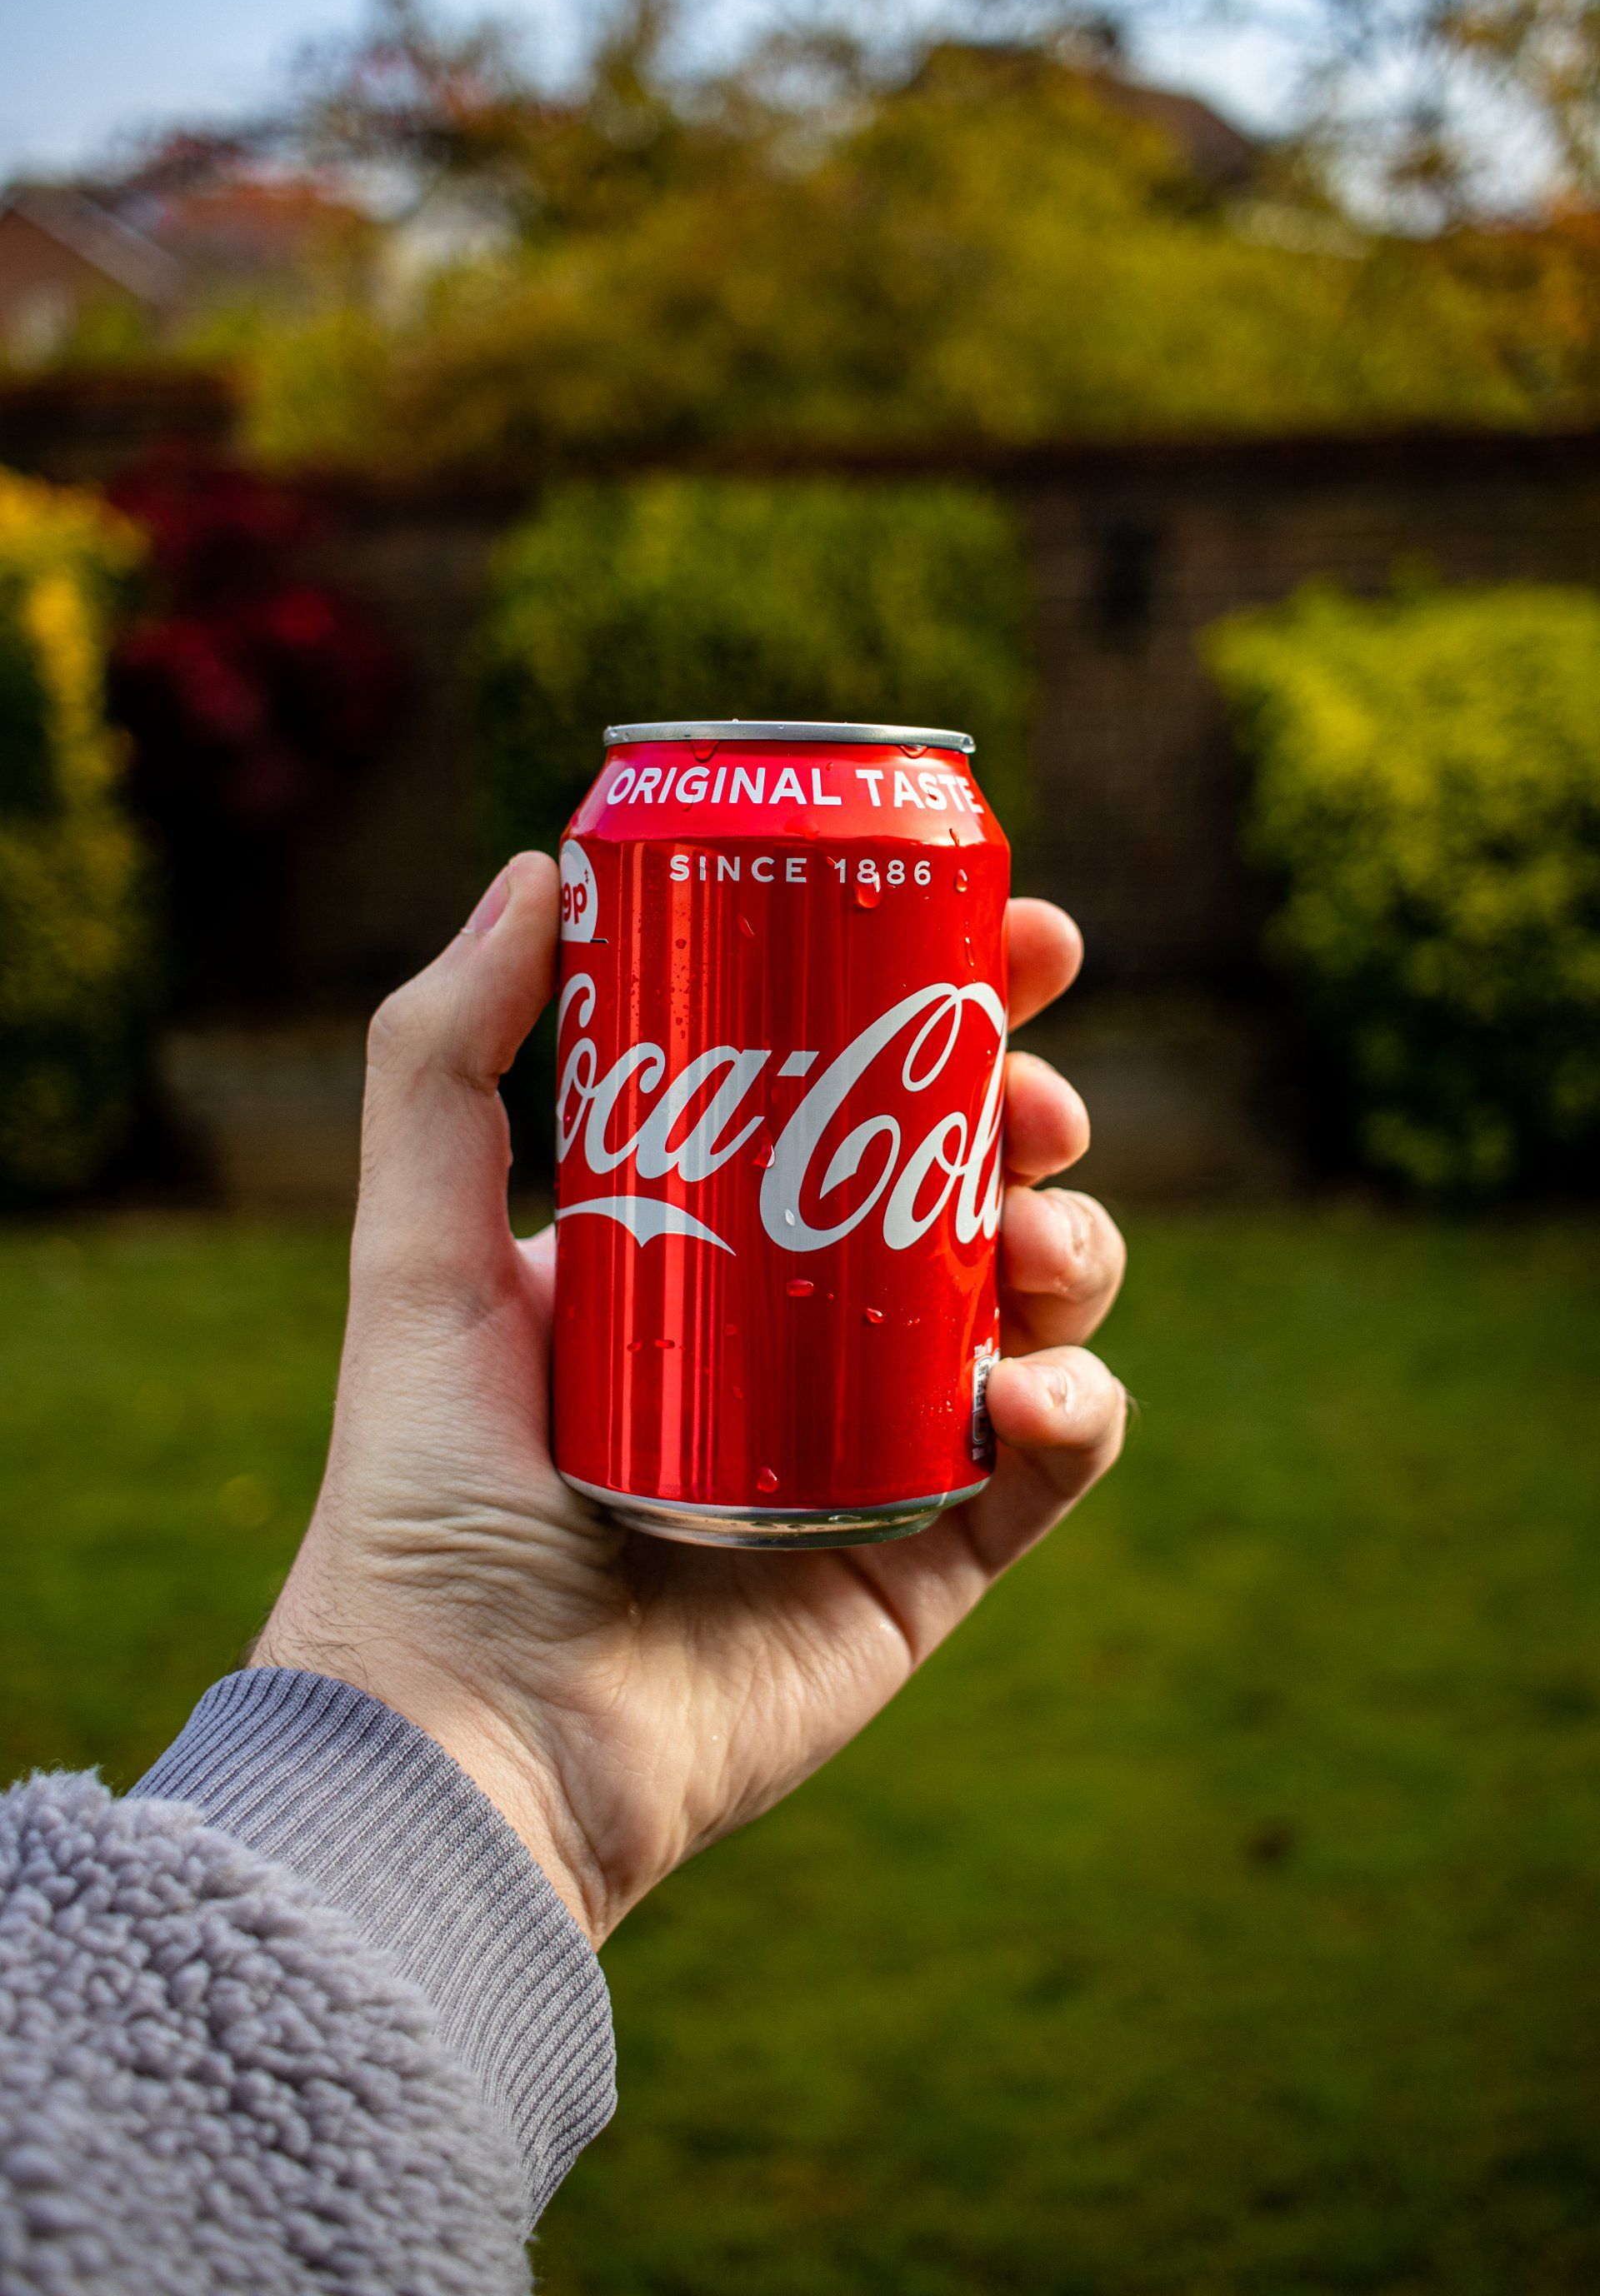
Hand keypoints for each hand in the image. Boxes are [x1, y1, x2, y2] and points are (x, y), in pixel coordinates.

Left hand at [258, 852, 1127, 1945]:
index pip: (858, 1090)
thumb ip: (441, 1062)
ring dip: (1076, 1240)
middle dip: (1033, 1111)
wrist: (476, 1737)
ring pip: (1038, 1299)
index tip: (1019, 938)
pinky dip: (1078, 1402)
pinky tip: (1023, 1387)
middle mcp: (813, 1330)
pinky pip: (1054, 1455)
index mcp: (715, 1243)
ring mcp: (887, 1442)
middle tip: (1032, 1096)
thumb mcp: (415, 1256)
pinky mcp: (937, 1557)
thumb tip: (536, 866)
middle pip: (972, 1179)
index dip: (953, 1003)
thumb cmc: (428, 1501)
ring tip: (1034, 1236)